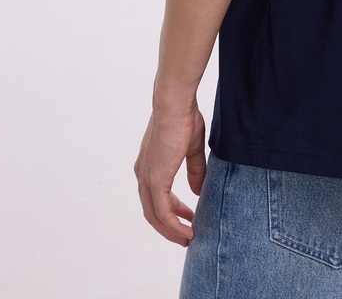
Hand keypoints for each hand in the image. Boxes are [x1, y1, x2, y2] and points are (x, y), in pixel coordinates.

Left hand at [134, 96, 206, 245]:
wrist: (175, 104)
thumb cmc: (183, 118)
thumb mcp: (191, 148)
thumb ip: (194, 170)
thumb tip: (197, 191)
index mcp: (150, 165)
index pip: (156, 196)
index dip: (172, 210)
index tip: (187, 216)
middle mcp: (144, 174)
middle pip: (152, 211)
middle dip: (169, 226)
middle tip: (186, 235)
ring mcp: (147, 178)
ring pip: (155, 216)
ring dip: (171, 230)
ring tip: (188, 238)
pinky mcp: (155, 180)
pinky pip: (162, 212)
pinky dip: (173, 224)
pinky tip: (187, 230)